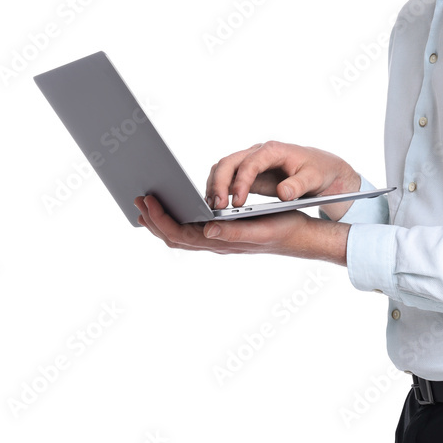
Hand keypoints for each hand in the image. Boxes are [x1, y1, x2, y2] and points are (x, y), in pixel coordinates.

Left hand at [133, 194, 349, 264]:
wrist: (304, 237)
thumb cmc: (286, 229)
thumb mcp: (262, 228)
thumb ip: (234, 232)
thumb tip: (205, 231)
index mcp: (221, 241)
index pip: (180, 235)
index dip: (160, 219)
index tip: (148, 200)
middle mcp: (216, 243)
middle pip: (174, 237)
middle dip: (153, 219)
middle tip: (138, 199)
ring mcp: (219, 240)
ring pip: (180, 236)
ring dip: (162, 221)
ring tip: (147, 205)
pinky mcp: (224, 234)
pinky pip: (192, 232)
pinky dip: (177, 221)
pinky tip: (174, 209)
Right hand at [204, 141, 359, 220]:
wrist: (321, 168)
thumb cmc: (318, 171)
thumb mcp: (314, 178)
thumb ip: (299, 185)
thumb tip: (283, 193)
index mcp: (273, 150)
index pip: (250, 163)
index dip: (241, 182)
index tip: (238, 203)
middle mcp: (258, 153)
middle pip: (228, 162)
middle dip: (219, 183)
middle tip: (216, 206)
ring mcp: (251, 162)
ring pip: (223, 169)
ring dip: (214, 186)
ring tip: (212, 208)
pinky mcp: (248, 173)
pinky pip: (227, 178)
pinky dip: (219, 190)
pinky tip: (216, 206)